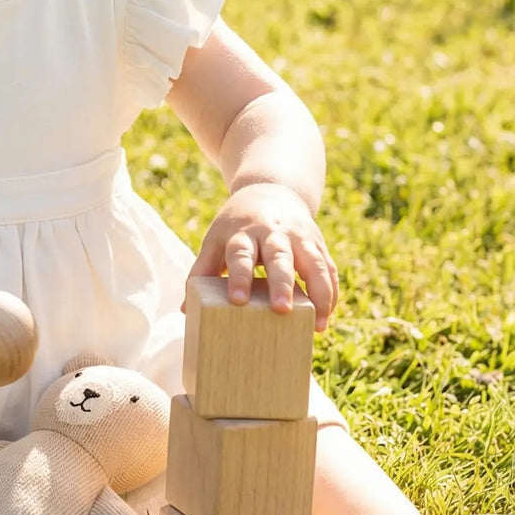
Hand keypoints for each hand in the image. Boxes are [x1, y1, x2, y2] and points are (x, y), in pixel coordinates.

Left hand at [188, 183, 338, 330]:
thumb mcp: (216, 239)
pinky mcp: (318, 244)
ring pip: (314, 263)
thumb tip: (184, 309)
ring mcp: (300, 238)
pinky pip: (329, 269)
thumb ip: (203, 270)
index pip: (240, 255)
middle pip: (280, 257)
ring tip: (318, 325)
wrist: (270, 189)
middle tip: (281, 310)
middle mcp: (274, 233)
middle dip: (282, 284)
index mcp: (243, 233)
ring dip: (318, 293)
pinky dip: (330, 292)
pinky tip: (326, 316)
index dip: (238, 277)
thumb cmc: (237, 225)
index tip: (237, 301)